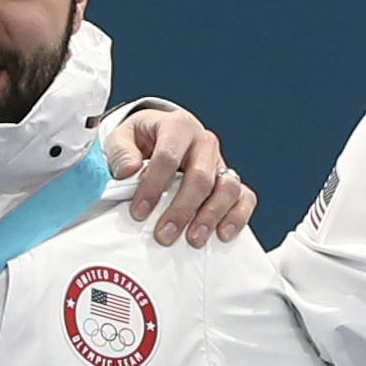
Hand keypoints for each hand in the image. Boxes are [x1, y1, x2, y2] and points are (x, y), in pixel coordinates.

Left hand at [107, 104, 256, 244]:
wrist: (159, 137)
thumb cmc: (141, 140)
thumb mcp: (122, 138)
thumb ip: (121, 152)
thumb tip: (129, 171)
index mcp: (178, 126)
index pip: (168, 157)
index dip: (153, 186)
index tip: (139, 212)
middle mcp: (204, 142)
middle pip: (200, 177)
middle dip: (182, 209)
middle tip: (164, 235)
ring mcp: (220, 161)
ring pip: (227, 188)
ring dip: (211, 216)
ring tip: (194, 240)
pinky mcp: (230, 180)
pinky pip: (244, 197)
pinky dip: (237, 216)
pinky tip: (222, 234)